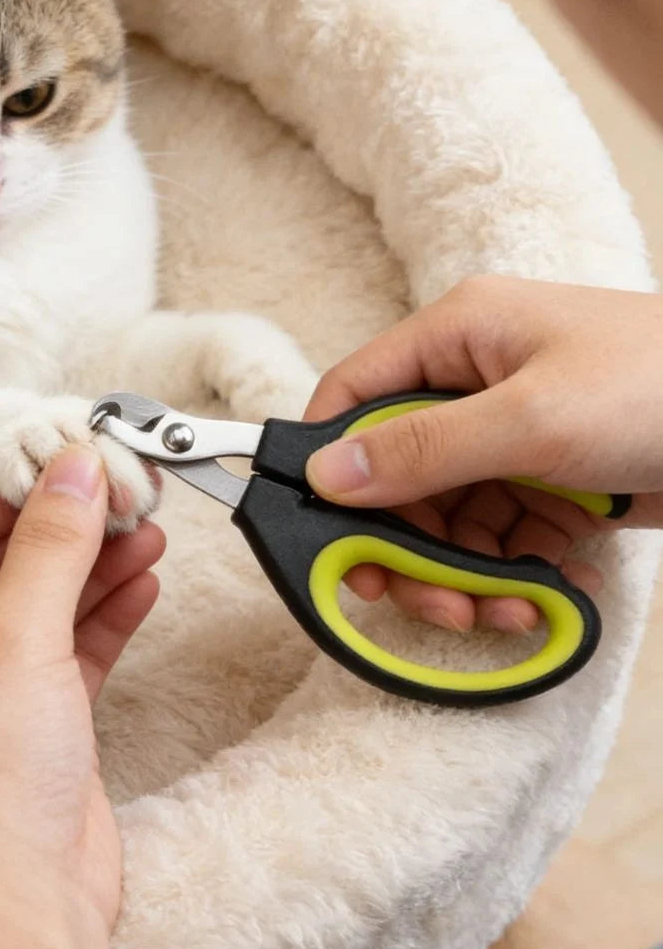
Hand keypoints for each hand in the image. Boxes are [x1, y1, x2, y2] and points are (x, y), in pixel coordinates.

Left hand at [0, 447, 164, 948]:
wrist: (12, 918)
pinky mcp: (19, 726)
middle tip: (120, 490)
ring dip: (89, 568)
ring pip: (32, 604)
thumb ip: (50, 544)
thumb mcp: (16, 639)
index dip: (9, 487)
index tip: (70, 456)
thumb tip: (73, 468)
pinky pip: (59, 649)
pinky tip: (141, 582)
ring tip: (146, 528)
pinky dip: (100, 617)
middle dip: (60, 529)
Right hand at [302, 275, 662, 632]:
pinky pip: (501, 537)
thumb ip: (421, 451)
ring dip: (463, 573)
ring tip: (502, 612)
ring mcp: (515, 438)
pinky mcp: (553, 483)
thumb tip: (322, 475)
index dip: (330, 462)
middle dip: (407, 543)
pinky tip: (546, 597)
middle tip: (418, 600)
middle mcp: (475, 385)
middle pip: (398, 474)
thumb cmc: (661, 388)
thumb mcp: (532, 420)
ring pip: (448, 517)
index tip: (319, 531)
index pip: (356, 395)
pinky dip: (512, 574)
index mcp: (458, 337)